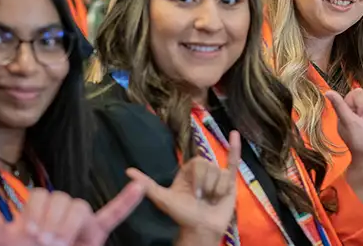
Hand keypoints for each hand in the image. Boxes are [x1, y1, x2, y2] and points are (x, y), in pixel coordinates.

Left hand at [0, 182, 144, 245]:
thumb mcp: (2, 240)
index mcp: (36, 214)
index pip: (42, 196)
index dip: (37, 212)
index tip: (31, 235)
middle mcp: (58, 216)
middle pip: (63, 199)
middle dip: (54, 220)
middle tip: (47, 244)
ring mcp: (79, 226)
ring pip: (80, 208)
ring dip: (71, 224)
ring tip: (63, 244)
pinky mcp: (95, 236)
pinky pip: (112, 215)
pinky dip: (126, 201)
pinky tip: (139, 186)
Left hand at [126, 131, 242, 237]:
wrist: (201, 228)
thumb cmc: (182, 214)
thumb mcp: (163, 199)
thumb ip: (148, 184)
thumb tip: (127, 171)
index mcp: (188, 170)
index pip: (198, 163)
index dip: (199, 178)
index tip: (195, 193)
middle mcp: (203, 170)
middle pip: (211, 167)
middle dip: (208, 186)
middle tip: (203, 199)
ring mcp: (217, 174)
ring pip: (223, 175)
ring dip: (219, 191)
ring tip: (213, 200)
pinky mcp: (230, 181)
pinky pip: (234, 160)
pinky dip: (236, 147)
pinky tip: (235, 133)